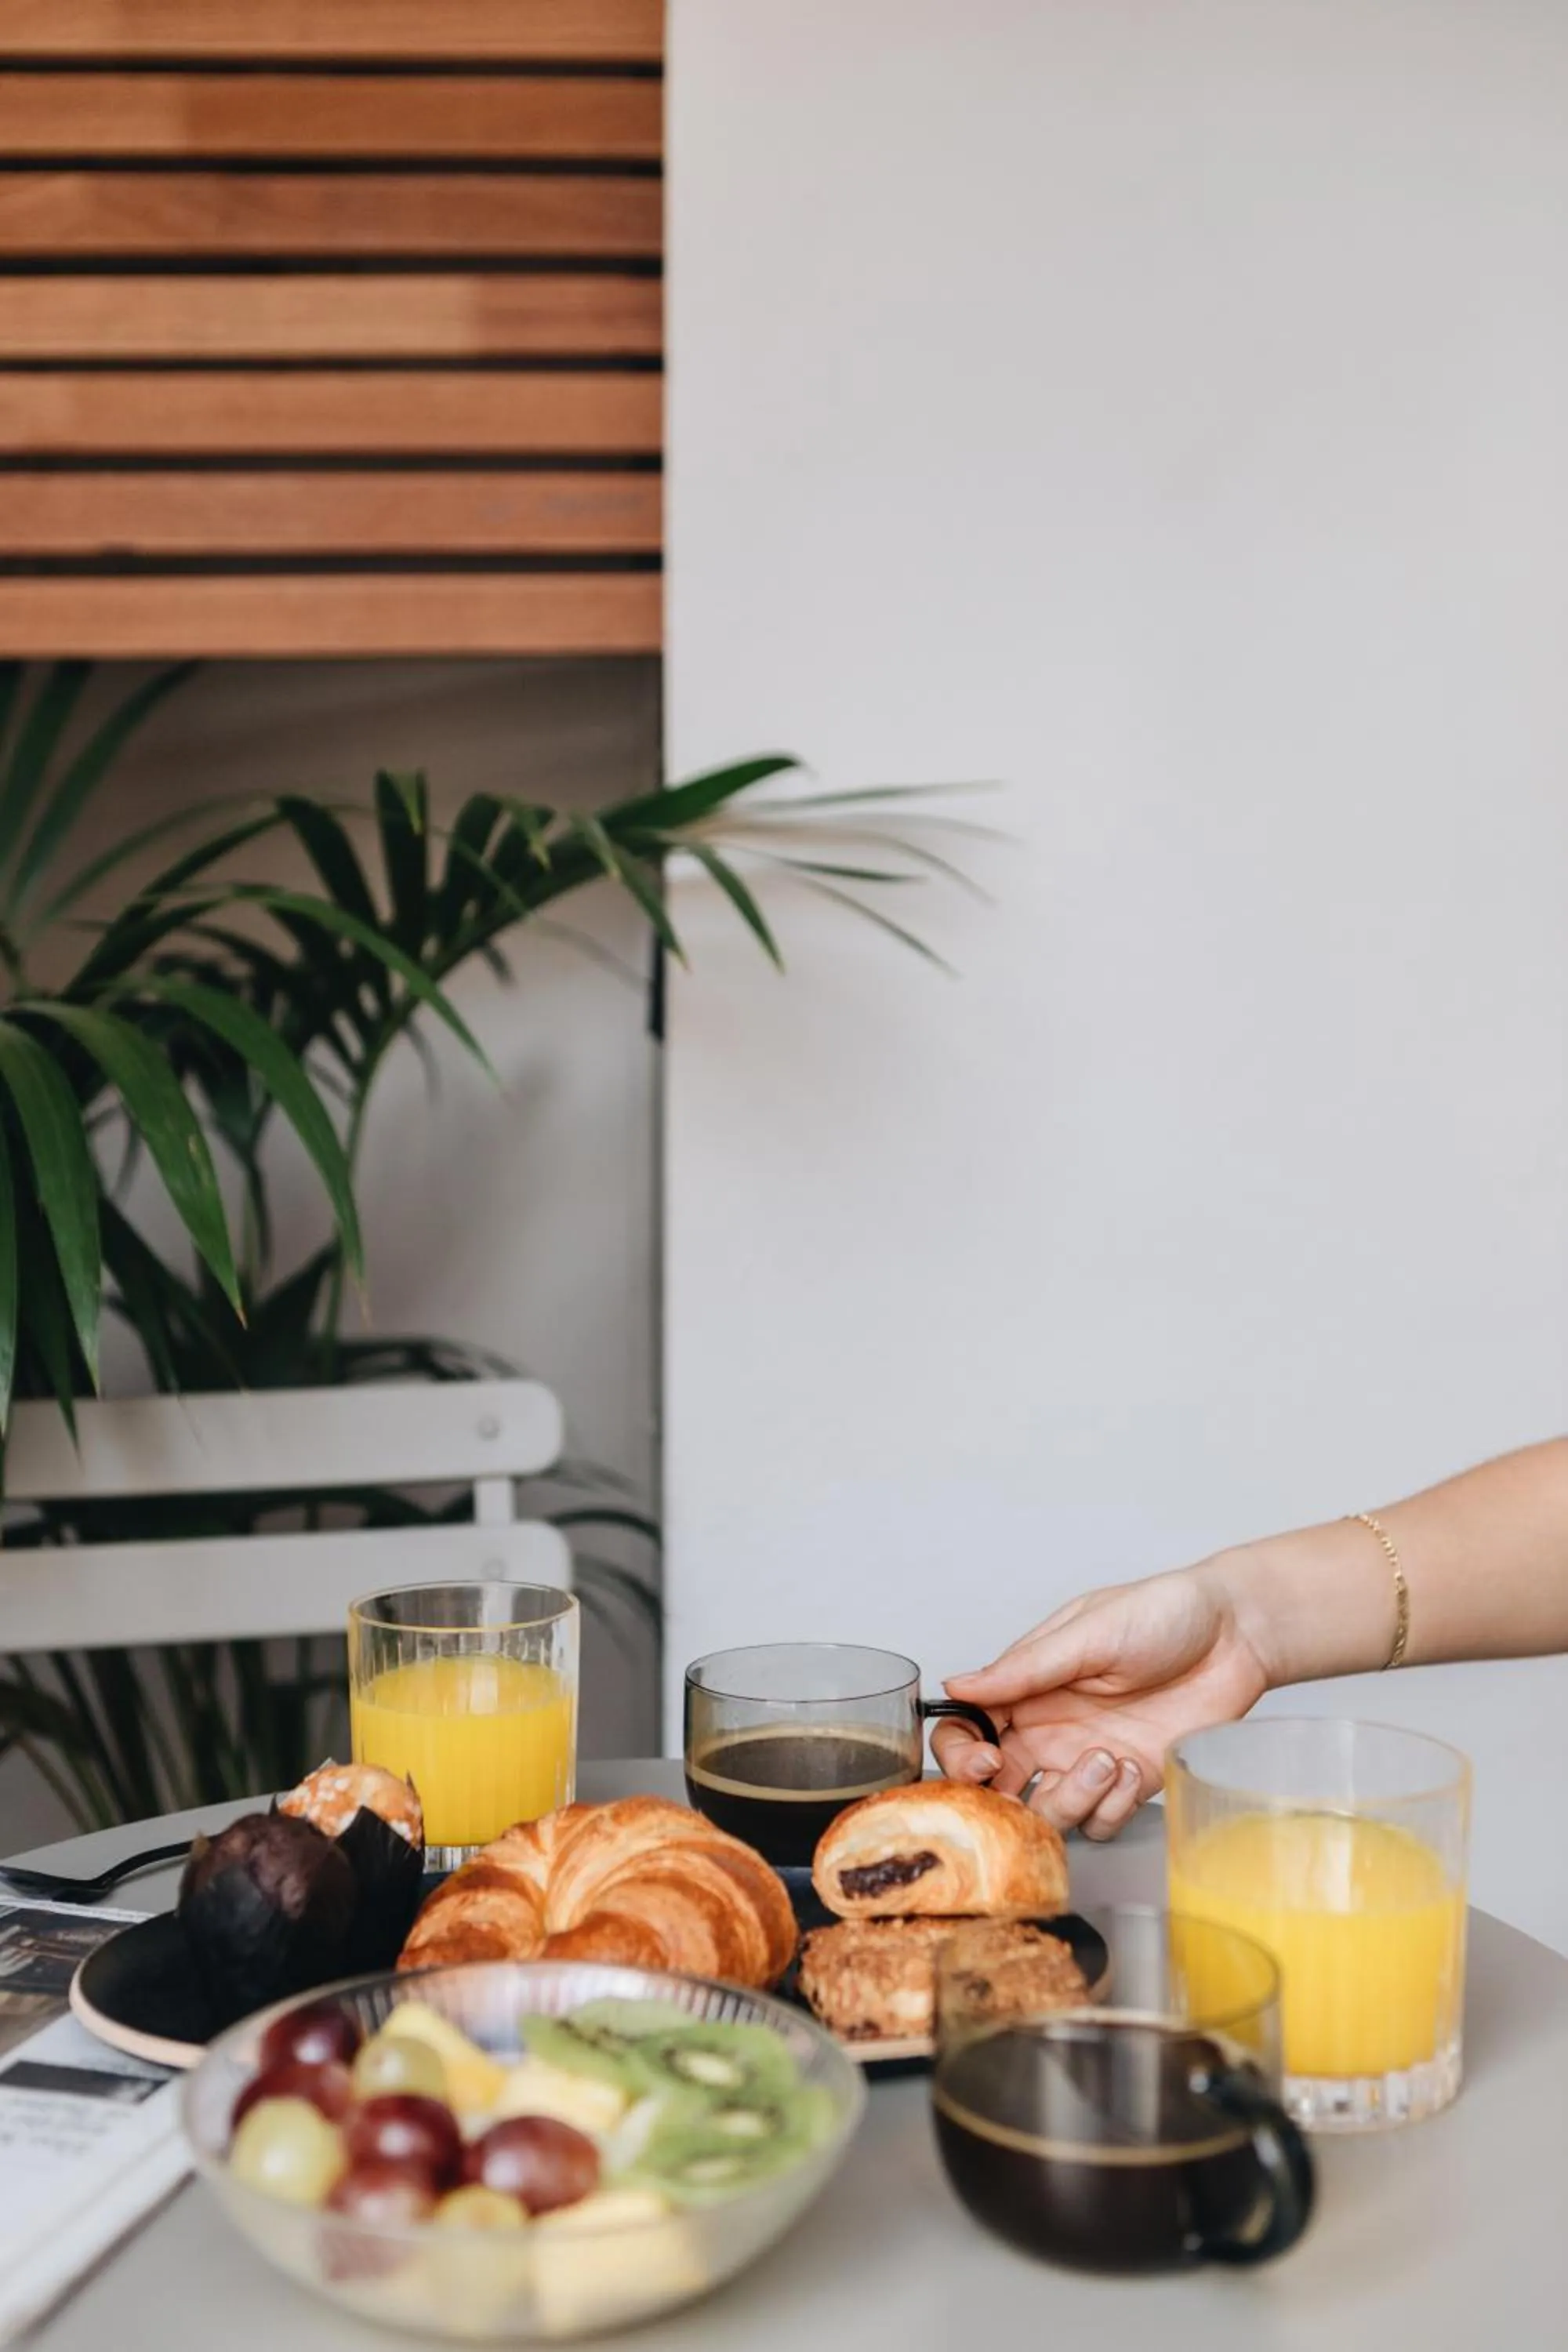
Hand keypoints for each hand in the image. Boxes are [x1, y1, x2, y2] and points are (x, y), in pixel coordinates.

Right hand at [931, 1561, 1269, 1838]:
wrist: (1236, 1636)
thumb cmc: (1162, 1614)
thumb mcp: (1088, 1632)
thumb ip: (1024, 1667)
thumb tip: (956, 1686)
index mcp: (1028, 1687)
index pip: (967, 1728)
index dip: (961, 1753)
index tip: (985, 1759)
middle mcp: (1049, 1730)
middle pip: (996, 1785)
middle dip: (1000, 1798)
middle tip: (1023, 1785)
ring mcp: (1088, 1760)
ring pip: (1047, 1813)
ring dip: (1068, 1799)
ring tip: (1106, 1759)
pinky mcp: (1131, 1784)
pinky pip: (1100, 1824)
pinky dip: (1111, 1809)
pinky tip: (1135, 1768)